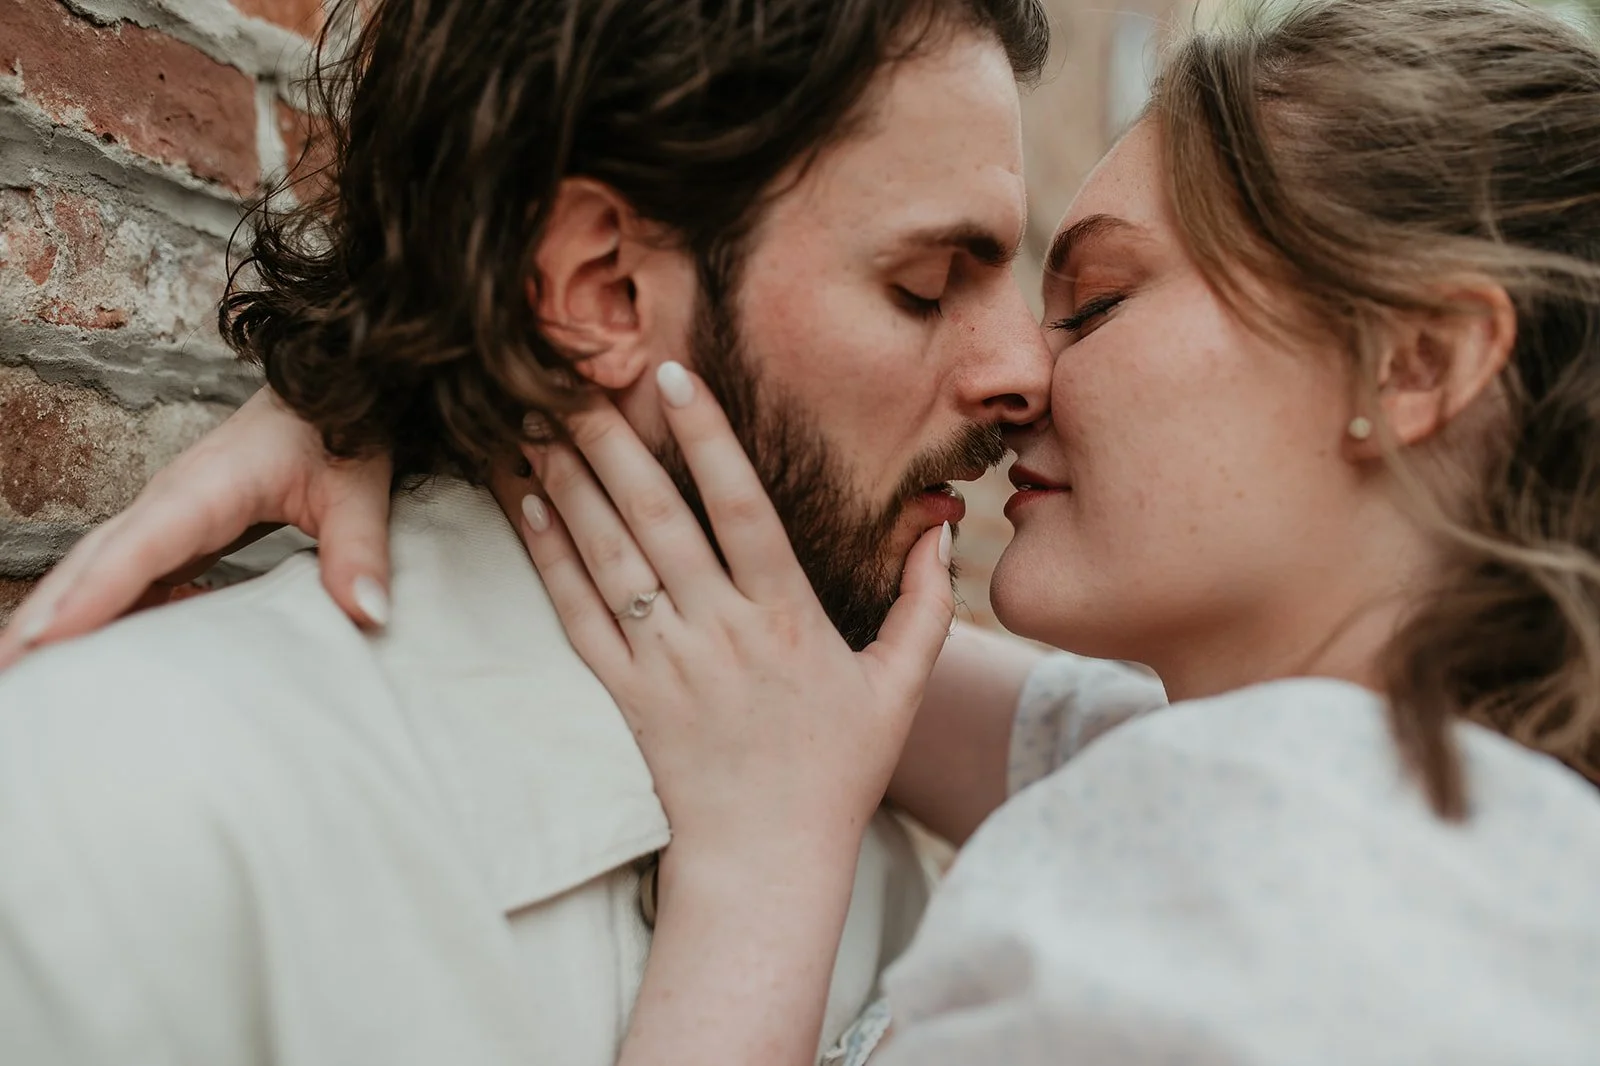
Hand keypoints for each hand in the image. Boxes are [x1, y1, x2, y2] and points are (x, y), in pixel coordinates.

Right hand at [0, 388, 393, 669]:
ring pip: (98, 569)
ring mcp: (169, 514)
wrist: (333, 392)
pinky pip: (129, 573)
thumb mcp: (358, 488)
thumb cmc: (338, 435)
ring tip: (22, 677)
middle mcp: (171, 501)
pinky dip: (102, 610)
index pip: (138, 548)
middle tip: (6, 678)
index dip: (91, 597)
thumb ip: (360, 550)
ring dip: (57, 616)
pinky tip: (94, 657)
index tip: (44, 640)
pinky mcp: (181, 528)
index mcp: (206, 488)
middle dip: (43, 618)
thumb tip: (367, 615)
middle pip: (93, 563)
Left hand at [506, 361, 955, 863]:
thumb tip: (941, 528)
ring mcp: (666, 661)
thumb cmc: (838, 768)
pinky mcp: (626, 693)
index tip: (674, 377)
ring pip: (610, 558)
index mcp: (788, 617)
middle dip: (612, 442)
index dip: (708, 438)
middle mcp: (720, 630)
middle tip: (571, 379)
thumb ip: (925, 603)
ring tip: (536, 422)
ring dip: (570, 486)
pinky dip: (552, 561)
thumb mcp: (901, 686)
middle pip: (658, 519)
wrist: (766, 856)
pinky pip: (579, 617)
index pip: (743, 508)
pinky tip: (531, 507)